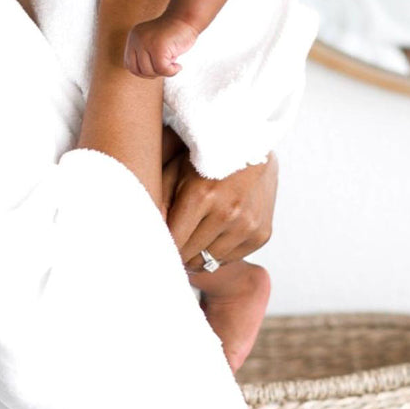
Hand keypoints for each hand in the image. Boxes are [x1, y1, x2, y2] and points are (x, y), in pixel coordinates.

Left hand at [161, 150, 277, 269]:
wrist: (252, 146)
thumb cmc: (206, 157)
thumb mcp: (175, 170)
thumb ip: (159, 202)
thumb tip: (147, 235)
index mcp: (202, 196)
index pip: (173, 242)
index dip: (161, 245)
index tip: (157, 242)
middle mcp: (228, 213)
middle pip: (191, 256)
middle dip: (179, 251)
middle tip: (176, 240)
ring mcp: (248, 225)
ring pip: (210, 262)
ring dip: (199, 254)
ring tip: (194, 238)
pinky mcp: (262, 233)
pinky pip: (231, 258)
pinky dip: (220, 251)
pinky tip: (216, 234)